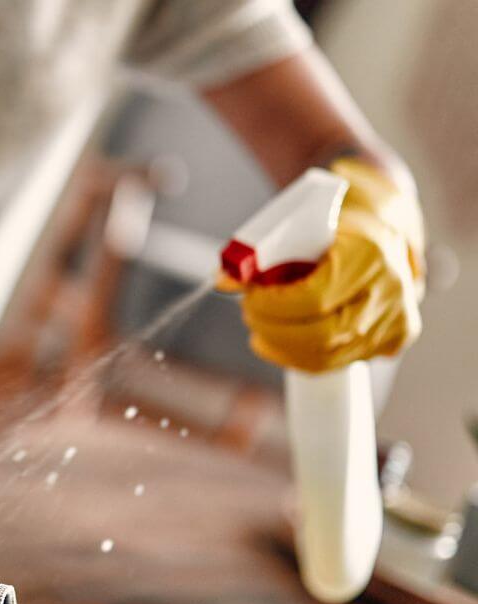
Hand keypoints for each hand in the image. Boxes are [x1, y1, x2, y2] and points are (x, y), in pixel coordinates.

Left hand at [223, 158, 423, 372]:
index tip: (250, 297)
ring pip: (327, 357)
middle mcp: (391, 291)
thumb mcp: (297, 227)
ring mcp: (396, 320)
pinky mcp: (393, 341)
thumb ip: (259, 254)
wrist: (382, 231)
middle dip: (273, 330)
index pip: (314, 299)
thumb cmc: (335, 227)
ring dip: (282, 346)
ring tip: (260, 327)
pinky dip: (299, 357)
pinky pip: (337, 363)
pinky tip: (278, 343)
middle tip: (250, 314)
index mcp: (370, 254)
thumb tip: (220, 280)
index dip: (274, 306)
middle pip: (322, 336)